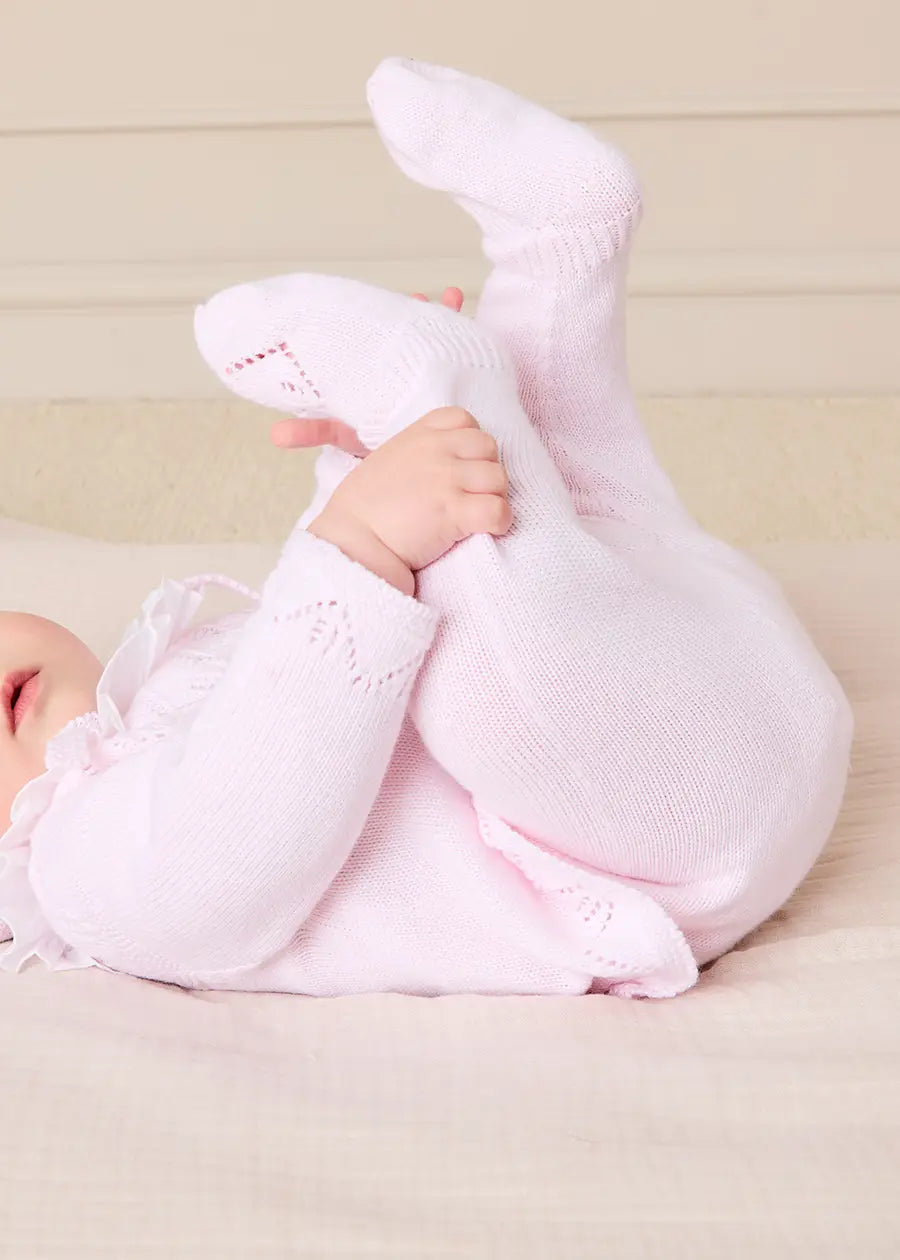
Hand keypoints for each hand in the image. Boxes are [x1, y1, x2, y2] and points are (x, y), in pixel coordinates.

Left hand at [270, 287, 464, 456]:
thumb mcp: (349, 436)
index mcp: (383, 375)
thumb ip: (316, 431)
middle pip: (416, 334)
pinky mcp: (461, 386)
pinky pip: (471, 360)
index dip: (383, 323)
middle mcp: (411, 369)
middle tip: (418, 297)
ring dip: (448, 318)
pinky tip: (474, 321)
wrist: (422, 471)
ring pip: (444, 341)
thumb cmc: (385, 450)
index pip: (383, 342)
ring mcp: (438, 374)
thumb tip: (275, 434)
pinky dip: (474, 339)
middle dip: (418, 315)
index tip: (386, 304)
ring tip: (454, 298)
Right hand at [307, 407, 510, 594]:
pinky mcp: (455, 513)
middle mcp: (436, 452)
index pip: (464, 420)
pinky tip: (490, 529)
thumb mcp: (386, 461)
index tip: (463, 465)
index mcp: (418, 436)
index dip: (470, 443)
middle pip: (488, 447)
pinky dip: (501, 521)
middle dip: (486, 470)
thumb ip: (416, 453)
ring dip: (496, 496)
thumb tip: (440, 462)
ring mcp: (447, 480)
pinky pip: (499, 509)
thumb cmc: (363, 508)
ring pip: (499, 478)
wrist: (351, 541)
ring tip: (479, 513)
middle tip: (474, 494)